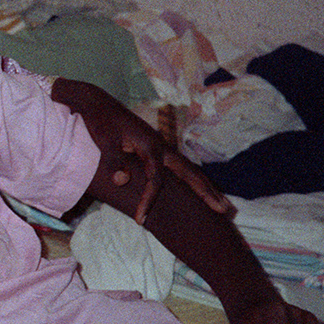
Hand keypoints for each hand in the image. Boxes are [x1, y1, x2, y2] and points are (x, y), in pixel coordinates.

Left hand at [58, 79, 232, 223]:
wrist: (99, 103)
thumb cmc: (100, 122)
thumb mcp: (104, 141)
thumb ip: (112, 160)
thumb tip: (122, 181)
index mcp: (150, 146)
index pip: (155, 180)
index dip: (148, 200)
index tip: (139, 219)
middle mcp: (161, 147)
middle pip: (190, 172)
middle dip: (206, 192)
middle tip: (224, 211)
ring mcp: (161, 147)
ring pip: (189, 170)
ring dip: (204, 187)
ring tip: (221, 204)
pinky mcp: (157, 149)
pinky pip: (180, 168)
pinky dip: (192, 180)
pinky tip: (197, 190)